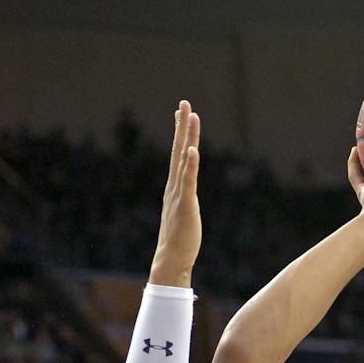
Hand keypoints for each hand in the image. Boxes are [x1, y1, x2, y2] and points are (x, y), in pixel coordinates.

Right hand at [148, 100, 200, 286]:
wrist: (171, 260)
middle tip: (184, 102)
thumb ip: (185, 203)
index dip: (181, 133)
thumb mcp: (184, 216)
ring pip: (183, 158)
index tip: (182, 113)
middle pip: (178, 149)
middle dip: (181, 125)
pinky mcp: (185, 204)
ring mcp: (178, 193)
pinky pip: (188, 180)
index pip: (178, 155)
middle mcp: (174, 186)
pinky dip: (190, 164)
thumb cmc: (179, 242)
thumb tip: (187, 200)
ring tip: (190, 114)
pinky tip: (192, 148)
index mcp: (174, 188)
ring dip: (187, 135)